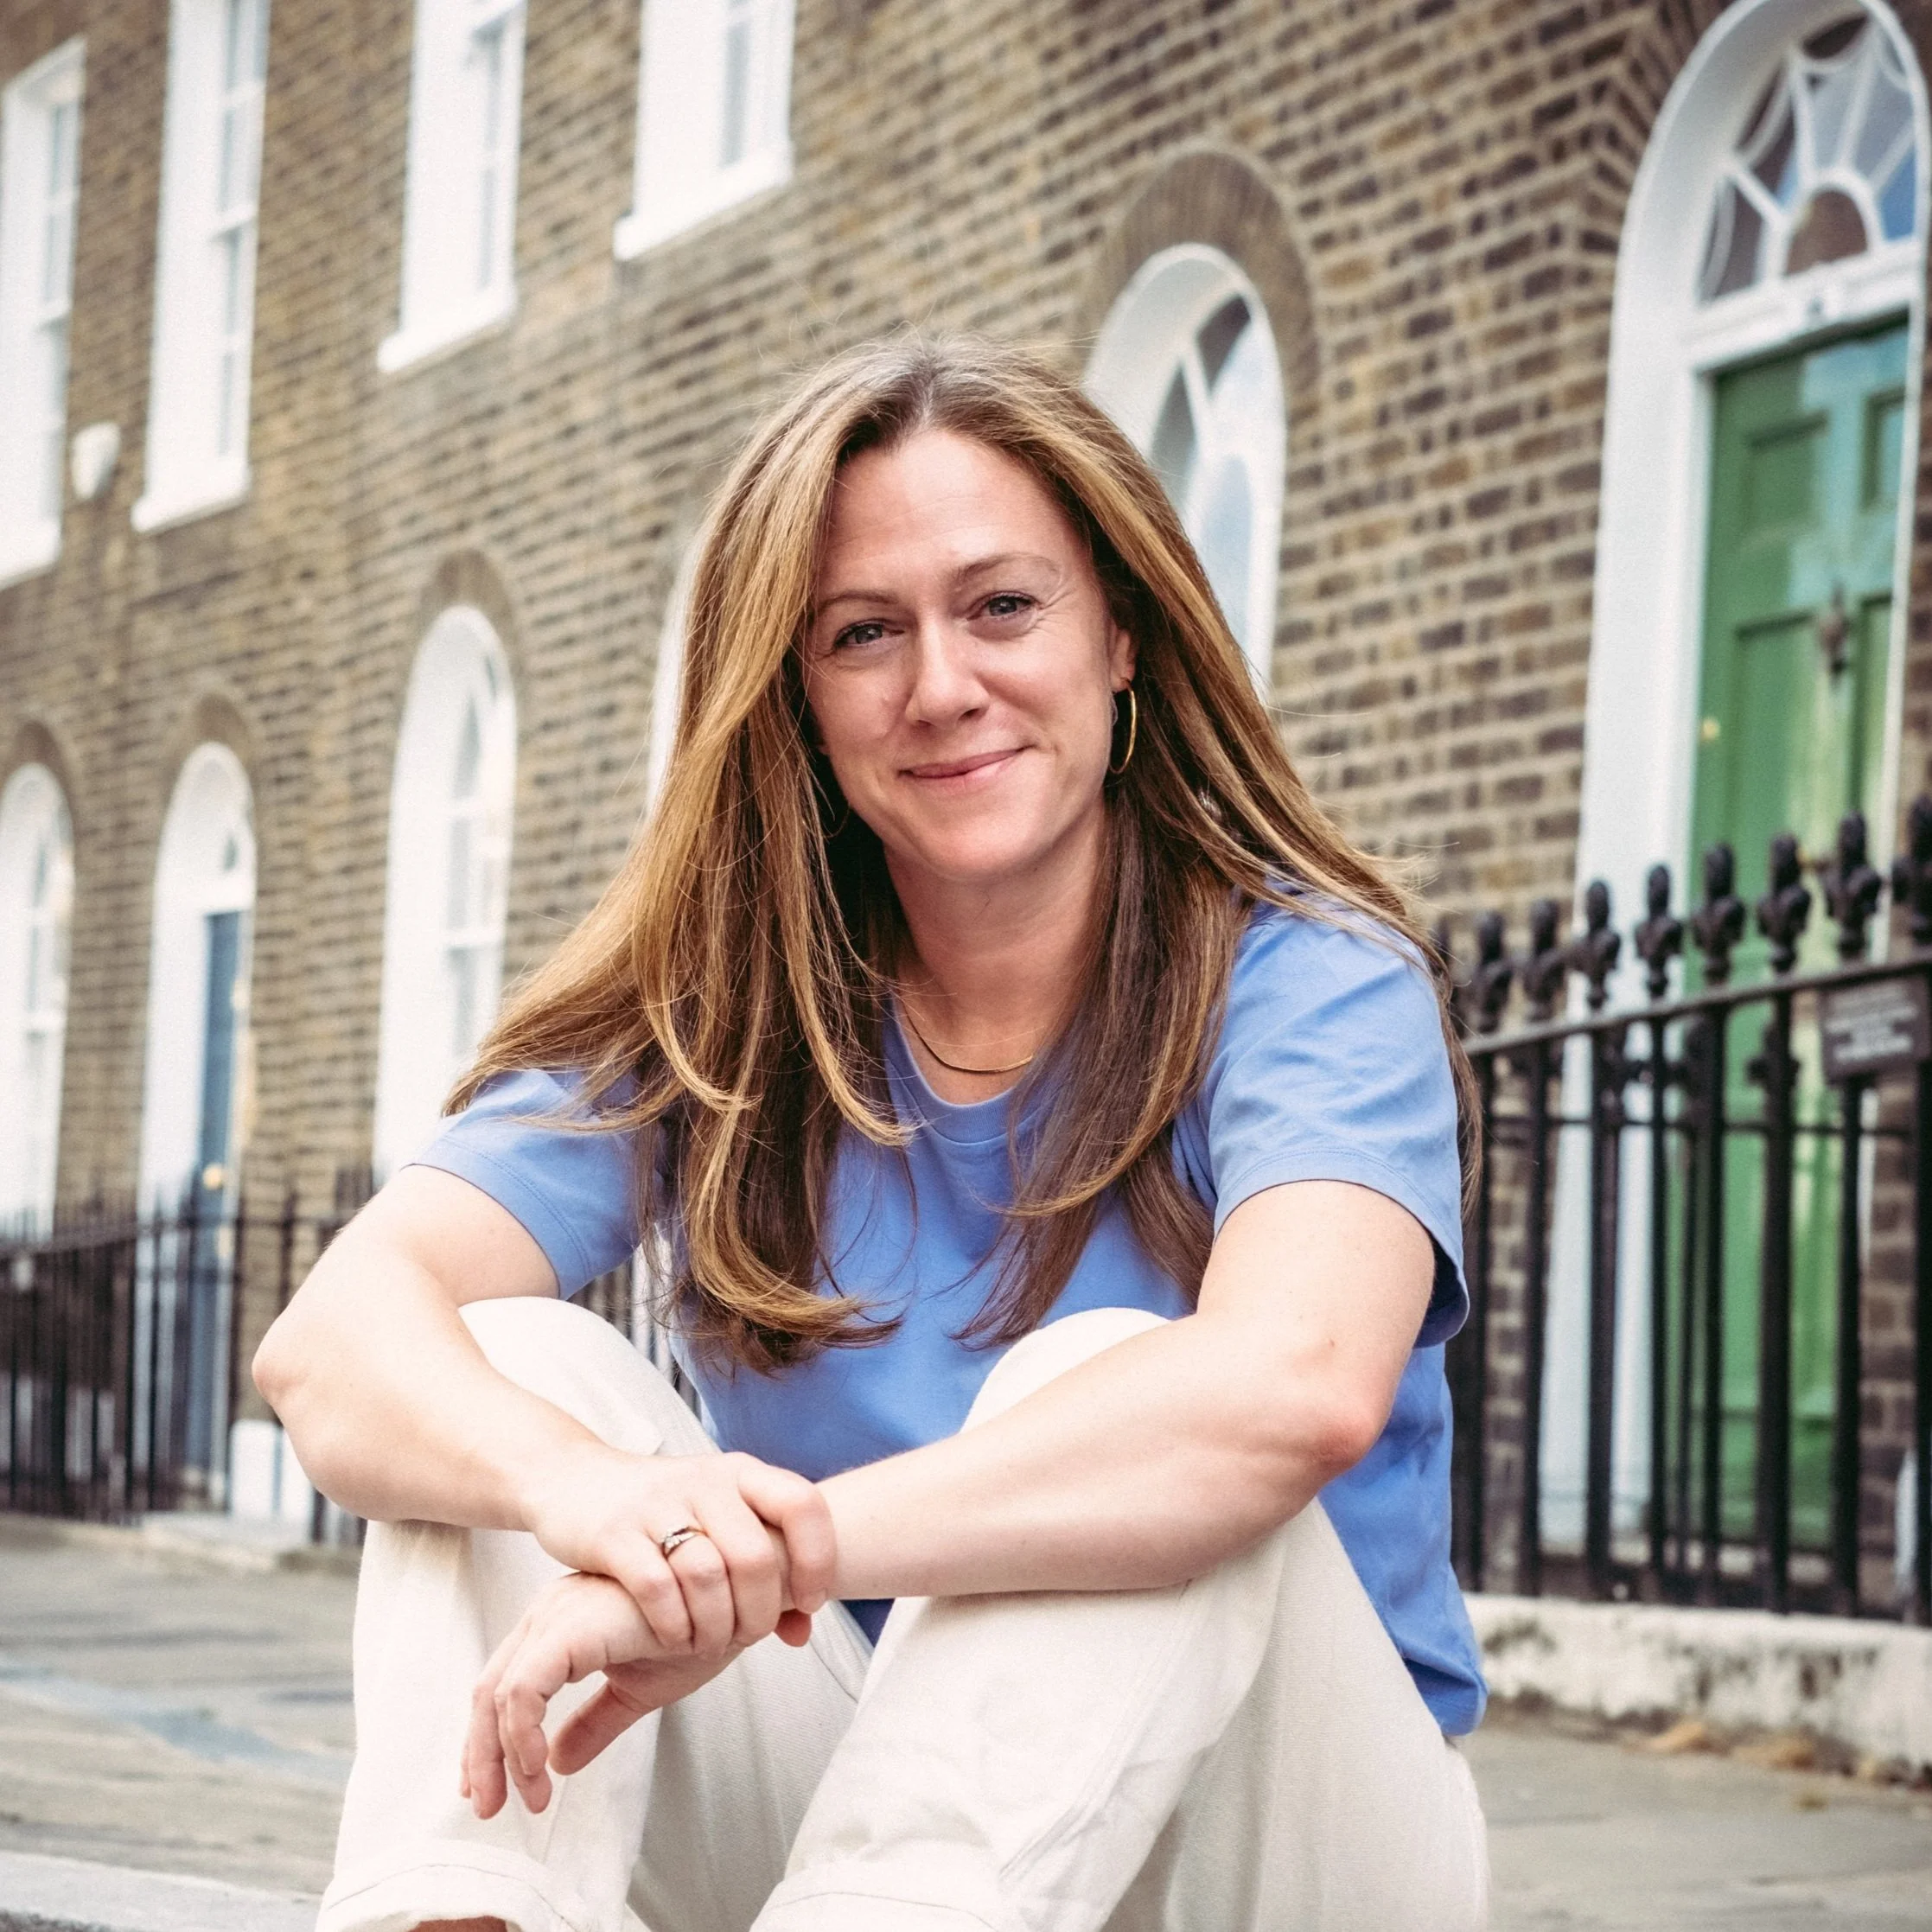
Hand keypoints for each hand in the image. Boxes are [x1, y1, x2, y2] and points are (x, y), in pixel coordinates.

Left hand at [462, 1568, 796, 1815]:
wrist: (745, 1592)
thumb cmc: (703, 1625)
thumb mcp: (640, 1689)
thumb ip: (595, 1721)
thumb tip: (557, 1762)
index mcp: (563, 1625)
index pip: (505, 1686)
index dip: (487, 1742)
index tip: (493, 1790)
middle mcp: (553, 1612)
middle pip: (489, 1690)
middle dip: (480, 1757)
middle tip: (487, 1807)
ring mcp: (561, 1614)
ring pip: (498, 1691)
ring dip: (500, 1754)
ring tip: (529, 1798)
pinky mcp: (575, 1625)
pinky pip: (526, 1686)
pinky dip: (522, 1732)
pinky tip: (541, 1767)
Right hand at [518, 1443, 835, 1657]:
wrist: (574, 1480)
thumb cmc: (661, 1513)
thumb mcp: (717, 1524)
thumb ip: (764, 1572)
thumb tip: (801, 1634)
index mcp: (739, 1473)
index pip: (802, 1503)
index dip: (817, 1558)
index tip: (808, 1600)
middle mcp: (704, 1481)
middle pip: (755, 1556)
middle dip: (759, 1612)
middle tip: (747, 1637)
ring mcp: (657, 1504)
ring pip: (707, 1575)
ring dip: (715, 1625)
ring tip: (710, 1643)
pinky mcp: (613, 1532)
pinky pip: (655, 1587)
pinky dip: (672, 1624)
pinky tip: (672, 1638)